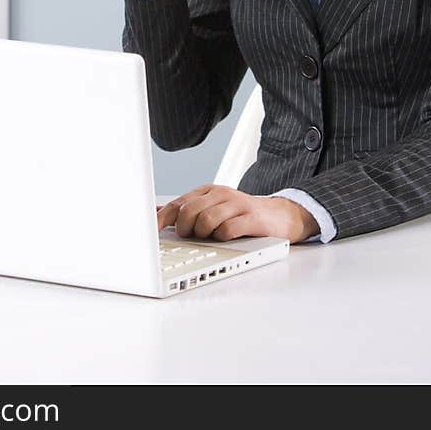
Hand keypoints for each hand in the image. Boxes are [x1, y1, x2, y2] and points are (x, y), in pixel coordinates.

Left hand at [156, 185, 318, 244]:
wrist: (277, 216)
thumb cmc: (239, 216)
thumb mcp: (211, 209)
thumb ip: (186, 211)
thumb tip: (154, 213)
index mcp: (207, 191)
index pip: (178, 203)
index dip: (163, 219)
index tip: (153, 233)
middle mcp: (221, 194)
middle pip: (189, 212)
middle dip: (186, 229)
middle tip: (194, 237)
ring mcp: (237, 204)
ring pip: (206, 221)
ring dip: (205, 235)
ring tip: (212, 237)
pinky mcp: (251, 218)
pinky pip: (228, 229)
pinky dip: (223, 237)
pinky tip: (228, 237)